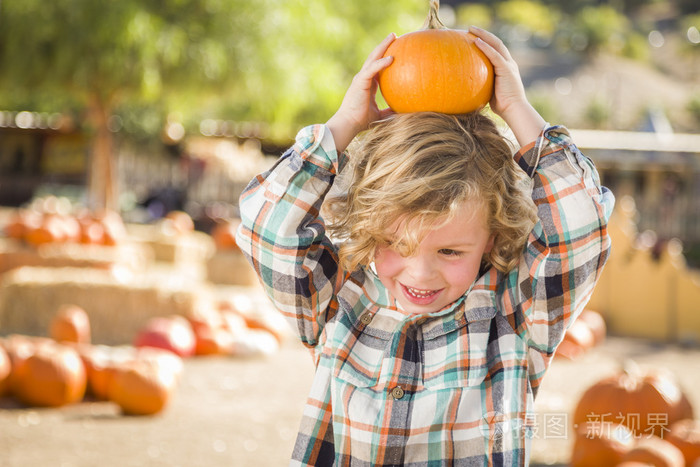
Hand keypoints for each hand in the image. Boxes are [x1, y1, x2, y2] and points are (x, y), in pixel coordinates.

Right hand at [326, 33, 395, 153]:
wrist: (349, 124)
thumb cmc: (361, 122)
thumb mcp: (380, 115)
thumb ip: (389, 111)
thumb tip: (403, 113)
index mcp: (367, 84)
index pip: (377, 66)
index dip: (384, 57)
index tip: (395, 50)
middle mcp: (363, 78)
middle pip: (374, 57)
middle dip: (384, 45)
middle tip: (394, 36)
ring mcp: (361, 78)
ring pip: (373, 58)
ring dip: (383, 46)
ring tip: (393, 37)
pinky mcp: (360, 81)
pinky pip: (372, 69)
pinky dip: (381, 62)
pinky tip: (392, 57)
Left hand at [470, 26, 545, 145]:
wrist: (514, 110)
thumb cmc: (502, 106)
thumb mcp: (489, 92)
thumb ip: (483, 85)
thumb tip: (467, 88)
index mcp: (506, 67)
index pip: (496, 50)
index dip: (486, 41)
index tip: (473, 36)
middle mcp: (509, 63)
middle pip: (496, 43)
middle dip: (483, 34)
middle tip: (470, 28)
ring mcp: (508, 65)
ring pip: (496, 44)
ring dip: (483, 35)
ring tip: (471, 30)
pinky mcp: (506, 69)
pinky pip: (494, 55)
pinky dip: (485, 47)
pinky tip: (476, 41)